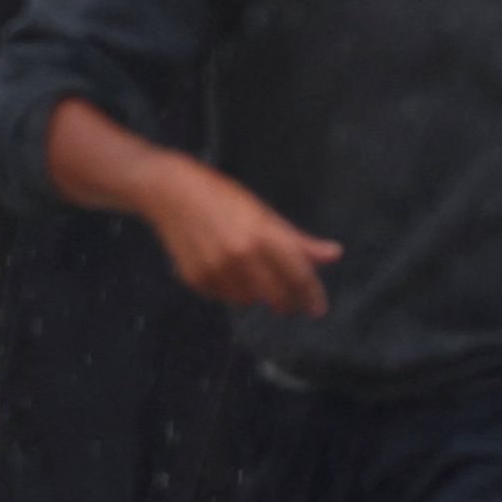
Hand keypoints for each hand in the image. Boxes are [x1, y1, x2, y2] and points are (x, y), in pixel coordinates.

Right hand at [45, 96, 340, 314]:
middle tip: (288, 302)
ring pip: (247, 300)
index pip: (298, 275)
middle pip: (275, 296)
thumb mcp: (263, 212)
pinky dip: (228, 289)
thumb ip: (297, 239)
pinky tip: (222, 269)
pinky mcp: (195, 278)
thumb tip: (334, 255)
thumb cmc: (220, 195)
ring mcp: (216, 270)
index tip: (317, 309)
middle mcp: (241, 256)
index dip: (312, 295)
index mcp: (263, 235)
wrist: (168, 191)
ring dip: (254, 294)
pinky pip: (222, 296)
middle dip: (286, 302)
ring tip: (247, 275)